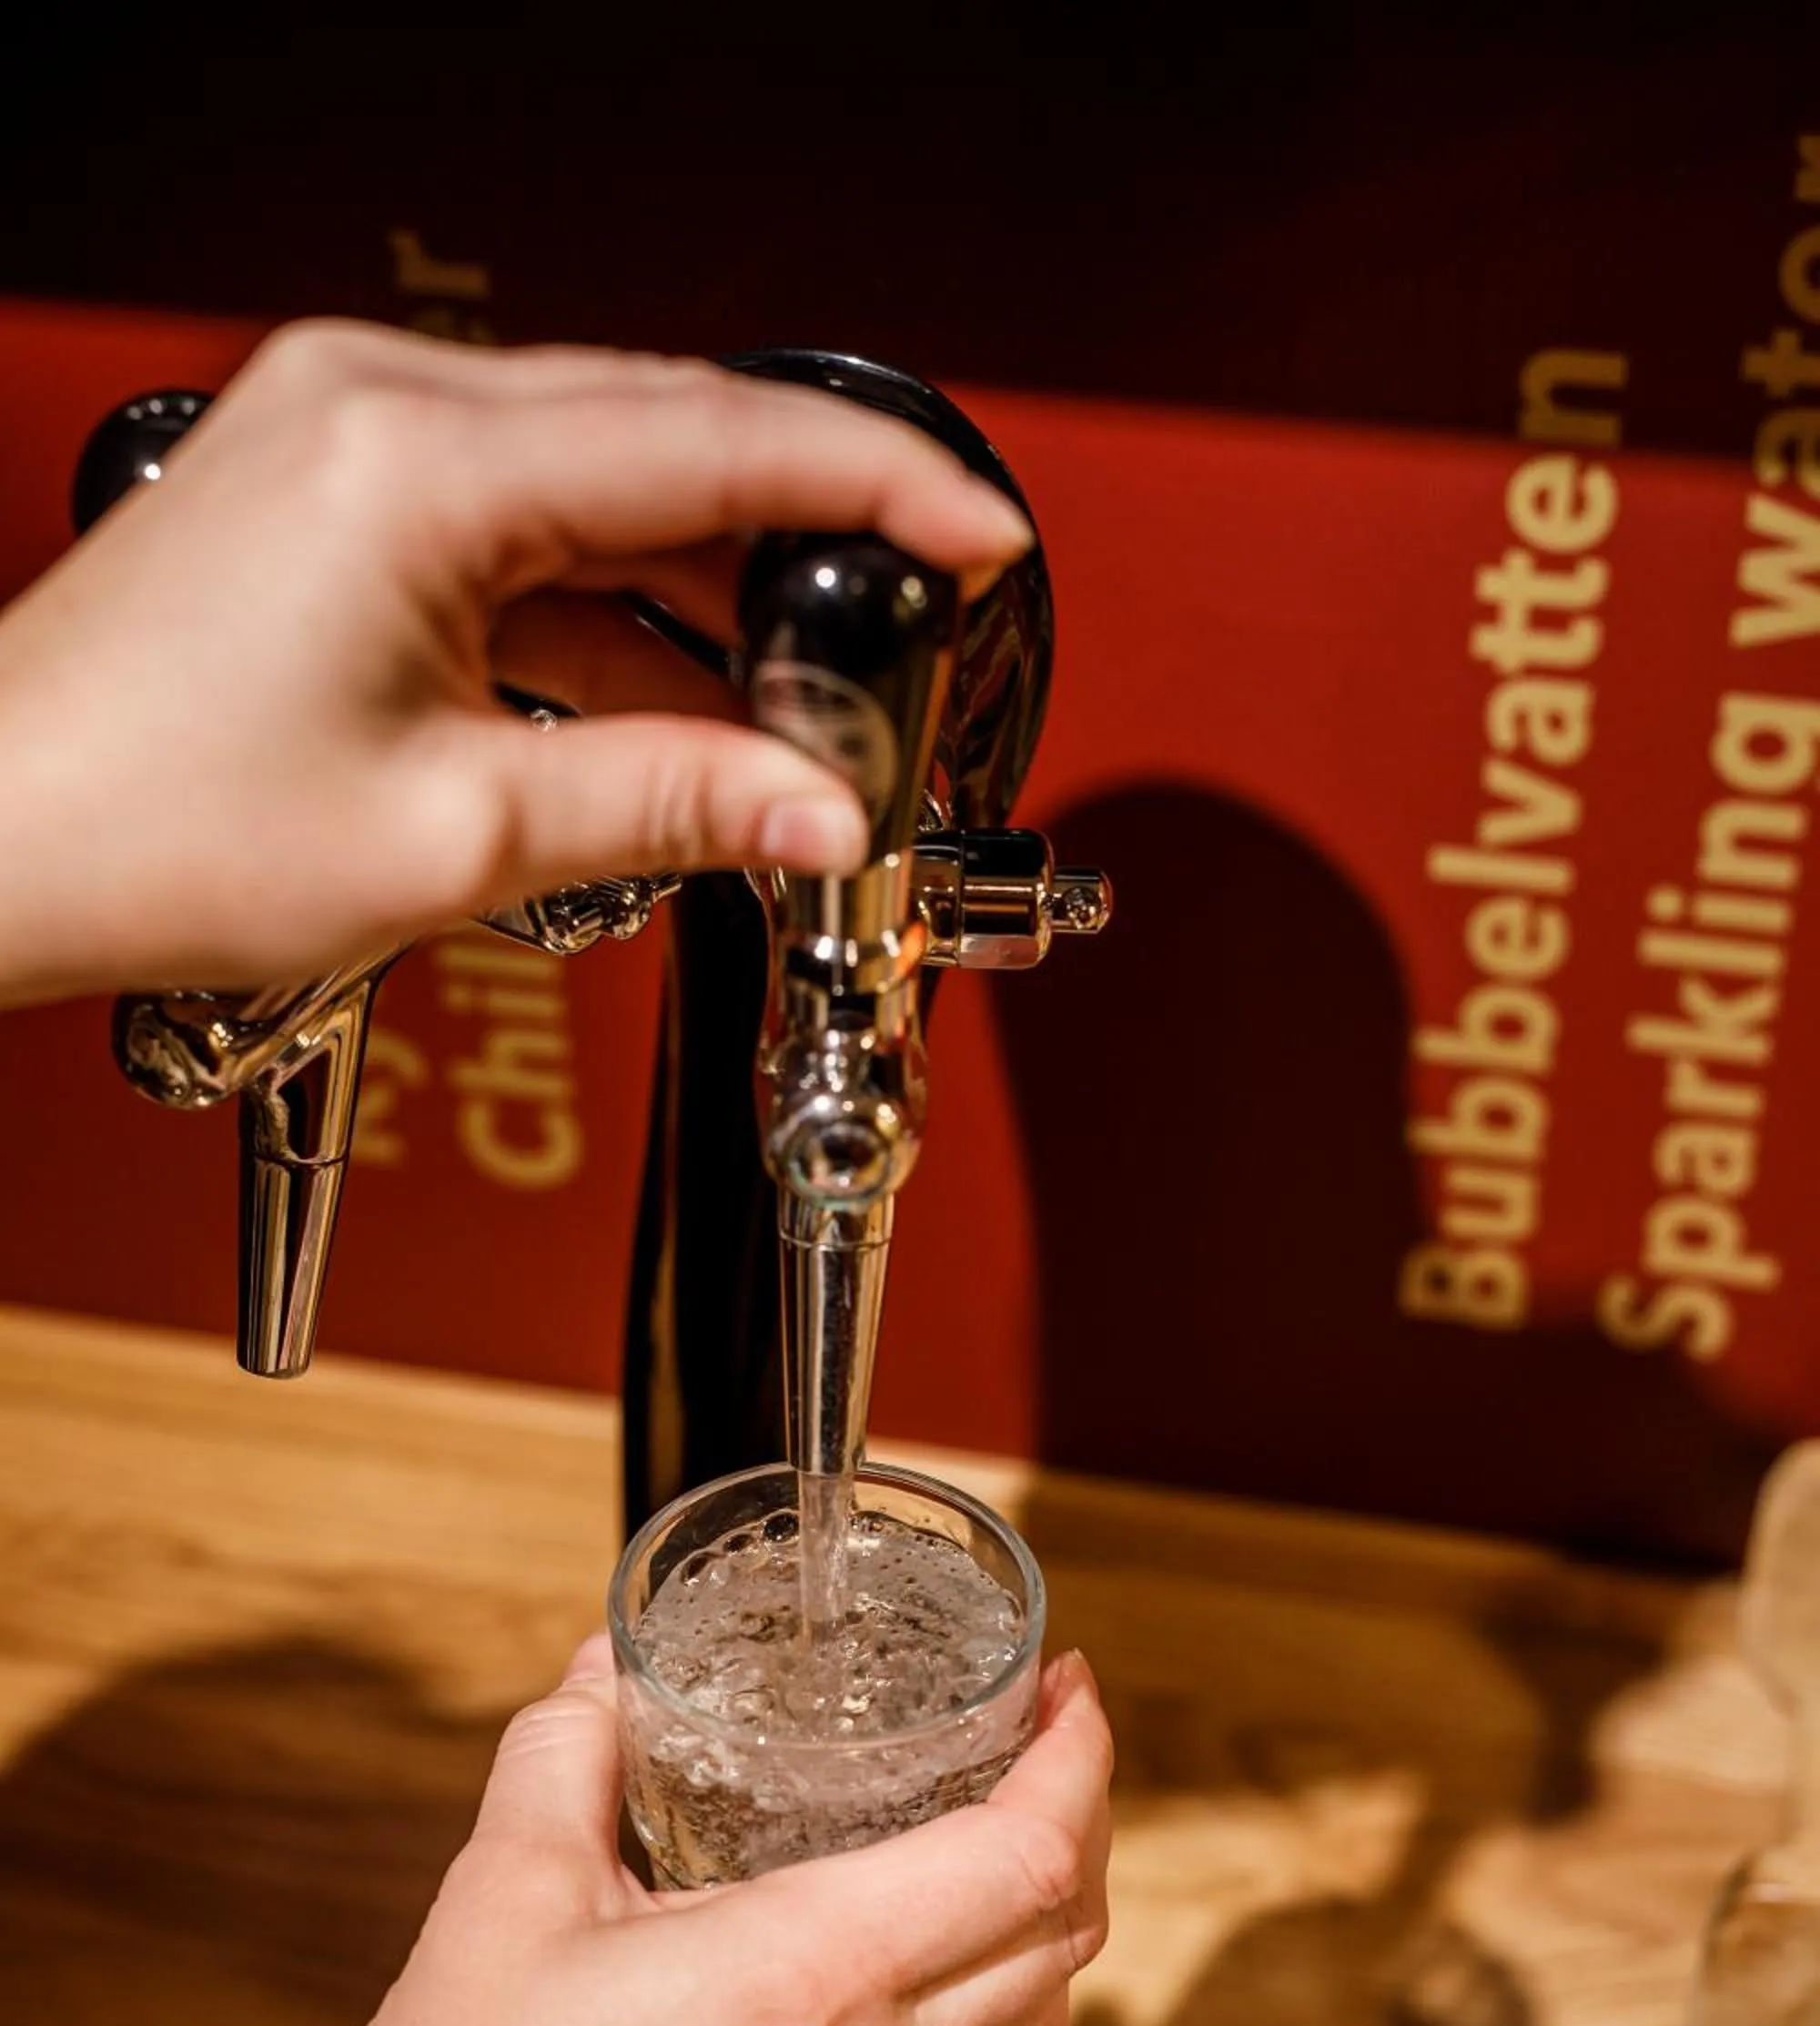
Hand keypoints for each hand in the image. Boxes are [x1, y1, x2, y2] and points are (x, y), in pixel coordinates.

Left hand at [0, 321, 1032, 1000]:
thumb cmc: (154, 826)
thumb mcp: (460, 835)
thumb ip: (672, 802)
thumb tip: (820, 815)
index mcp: (418, 463)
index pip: (714, 442)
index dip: (873, 492)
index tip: (975, 534)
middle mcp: (378, 405)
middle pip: (664, 438)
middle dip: (796, 544)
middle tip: (894, 641)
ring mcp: (345, 432)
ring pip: (596, 477)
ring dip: (697, 592)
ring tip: (779, 717)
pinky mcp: (328, 485)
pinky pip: (516, 518)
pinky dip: (600, 605)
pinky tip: (661, 702)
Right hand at [232, 1636, 1111, 2025]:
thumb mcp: (506, 1890)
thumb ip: (568, 1753)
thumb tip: (603, 1674)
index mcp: (817, 1974)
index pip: (1028, 1855)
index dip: (1075, 1758)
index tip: (1066, 1688)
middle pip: (1067, 1937)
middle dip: (1079, 1822)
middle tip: (1035, 1744)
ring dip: (1051, 1927)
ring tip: (1004, 1844)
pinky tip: (938, 1989)